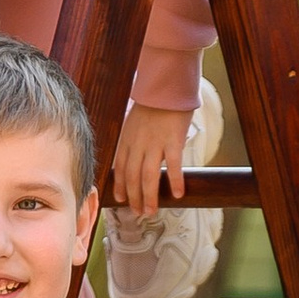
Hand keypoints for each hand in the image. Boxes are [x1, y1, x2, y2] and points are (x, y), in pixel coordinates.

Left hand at [108, 98, 192, 215]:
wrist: (167, 85)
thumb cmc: (154, 102)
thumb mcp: (134, 121)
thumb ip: (133, 138)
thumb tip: (135, 154)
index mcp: (127, 139)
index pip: (120, 168)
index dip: (120, 186)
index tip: (121, 200)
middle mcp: (138, 144)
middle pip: (132, 177)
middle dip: (134, 197)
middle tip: (138, 212)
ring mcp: (155, 143)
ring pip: (148, 176)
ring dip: (149, 196)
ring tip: (152, 211)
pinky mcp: (173, 141)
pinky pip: (173, 166)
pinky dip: (175, 181)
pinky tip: (178, 195)